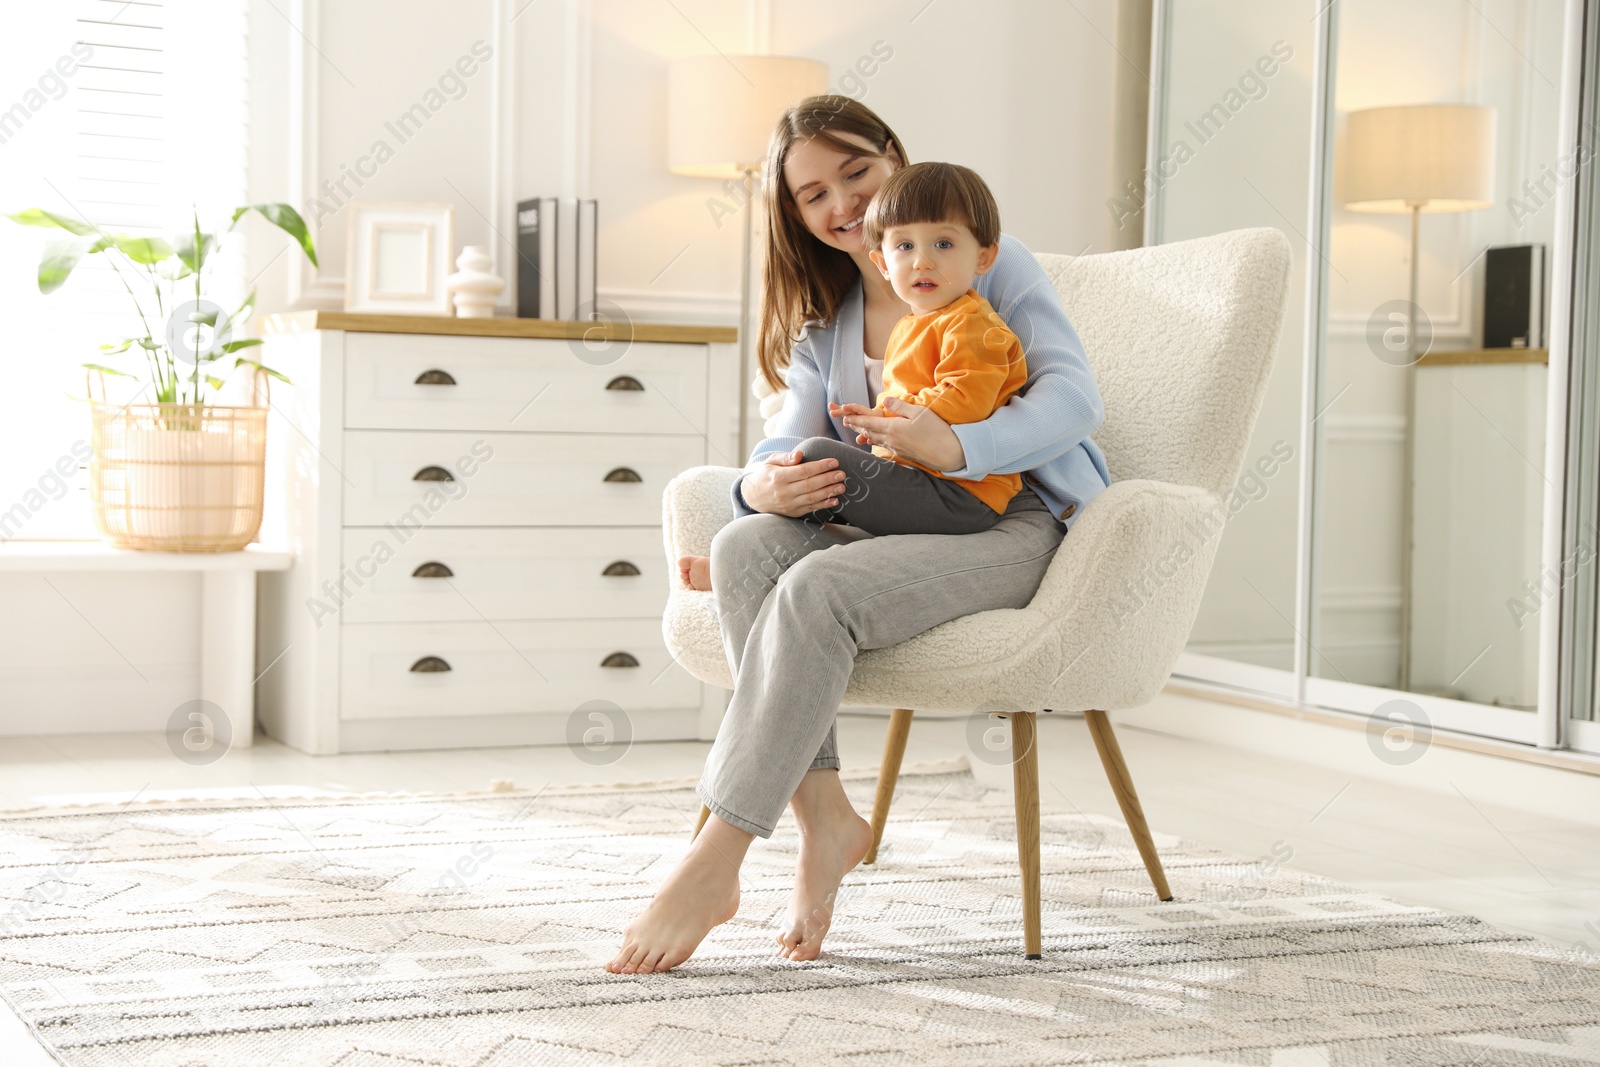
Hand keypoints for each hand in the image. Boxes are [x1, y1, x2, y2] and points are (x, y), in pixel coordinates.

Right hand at [739, 448, 846, 516]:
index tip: (834, 462)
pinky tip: (834, 500)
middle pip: (810, 485)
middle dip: (828, 479)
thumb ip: (785, 457)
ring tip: (842, 486)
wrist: (752, 496)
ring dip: (829, 492)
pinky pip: (810, 508)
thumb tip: (799, 454)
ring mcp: (788, 504)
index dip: (820, 466)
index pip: (804, 471)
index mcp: (778, 477)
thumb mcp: (770, 461)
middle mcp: (784, 492)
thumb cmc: (764, 474)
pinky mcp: (792, 513)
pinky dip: (823, 505)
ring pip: (812, 498)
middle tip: (842, 474)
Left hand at [837, 396, 966, 471]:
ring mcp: (897, 449)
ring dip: (864, 434)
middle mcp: (891, 440)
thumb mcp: (919, 413)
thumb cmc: (937, 431)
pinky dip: (875, 441)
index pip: (868, 423)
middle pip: (869, 432)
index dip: (855, 419)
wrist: (949, 454)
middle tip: (845, 422)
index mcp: (893, 428)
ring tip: (857, 430)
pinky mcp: (903, 454)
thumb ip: (900, 407)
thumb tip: (884, 402)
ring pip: (875, 440)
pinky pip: (884, 446)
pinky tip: (875, 441)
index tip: (844, 416)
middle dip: (856, 426)